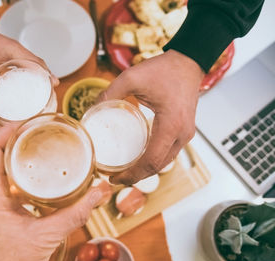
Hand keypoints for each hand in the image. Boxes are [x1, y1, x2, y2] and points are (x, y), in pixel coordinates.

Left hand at [0, 126, 109, 260]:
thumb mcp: (46, 237)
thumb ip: (75, 214)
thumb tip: (99, 193)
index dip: (8, 128)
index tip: (29, 120)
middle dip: (15, 138)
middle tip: (39, 130)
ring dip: (15, 154)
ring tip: (39, 146)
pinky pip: (0, 182)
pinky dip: (16, 173)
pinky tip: (35, 176)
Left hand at [100, 50, 203, 184]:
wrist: (188, 62)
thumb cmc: (165, 69)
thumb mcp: (131, 78)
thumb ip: (109, 93)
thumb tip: (91, 110)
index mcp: (170, 125)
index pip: (151, 161)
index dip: (131, 174)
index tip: (114, 178)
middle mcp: (182, 134)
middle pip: (158, 166)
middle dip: (136, 176)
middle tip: (115, 178)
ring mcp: (186, 134)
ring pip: (165, 162)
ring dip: (145, 170)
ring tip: (125, 171)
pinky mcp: (185, 131)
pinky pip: (169, 152)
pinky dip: (154, 160)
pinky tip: (139, 158)